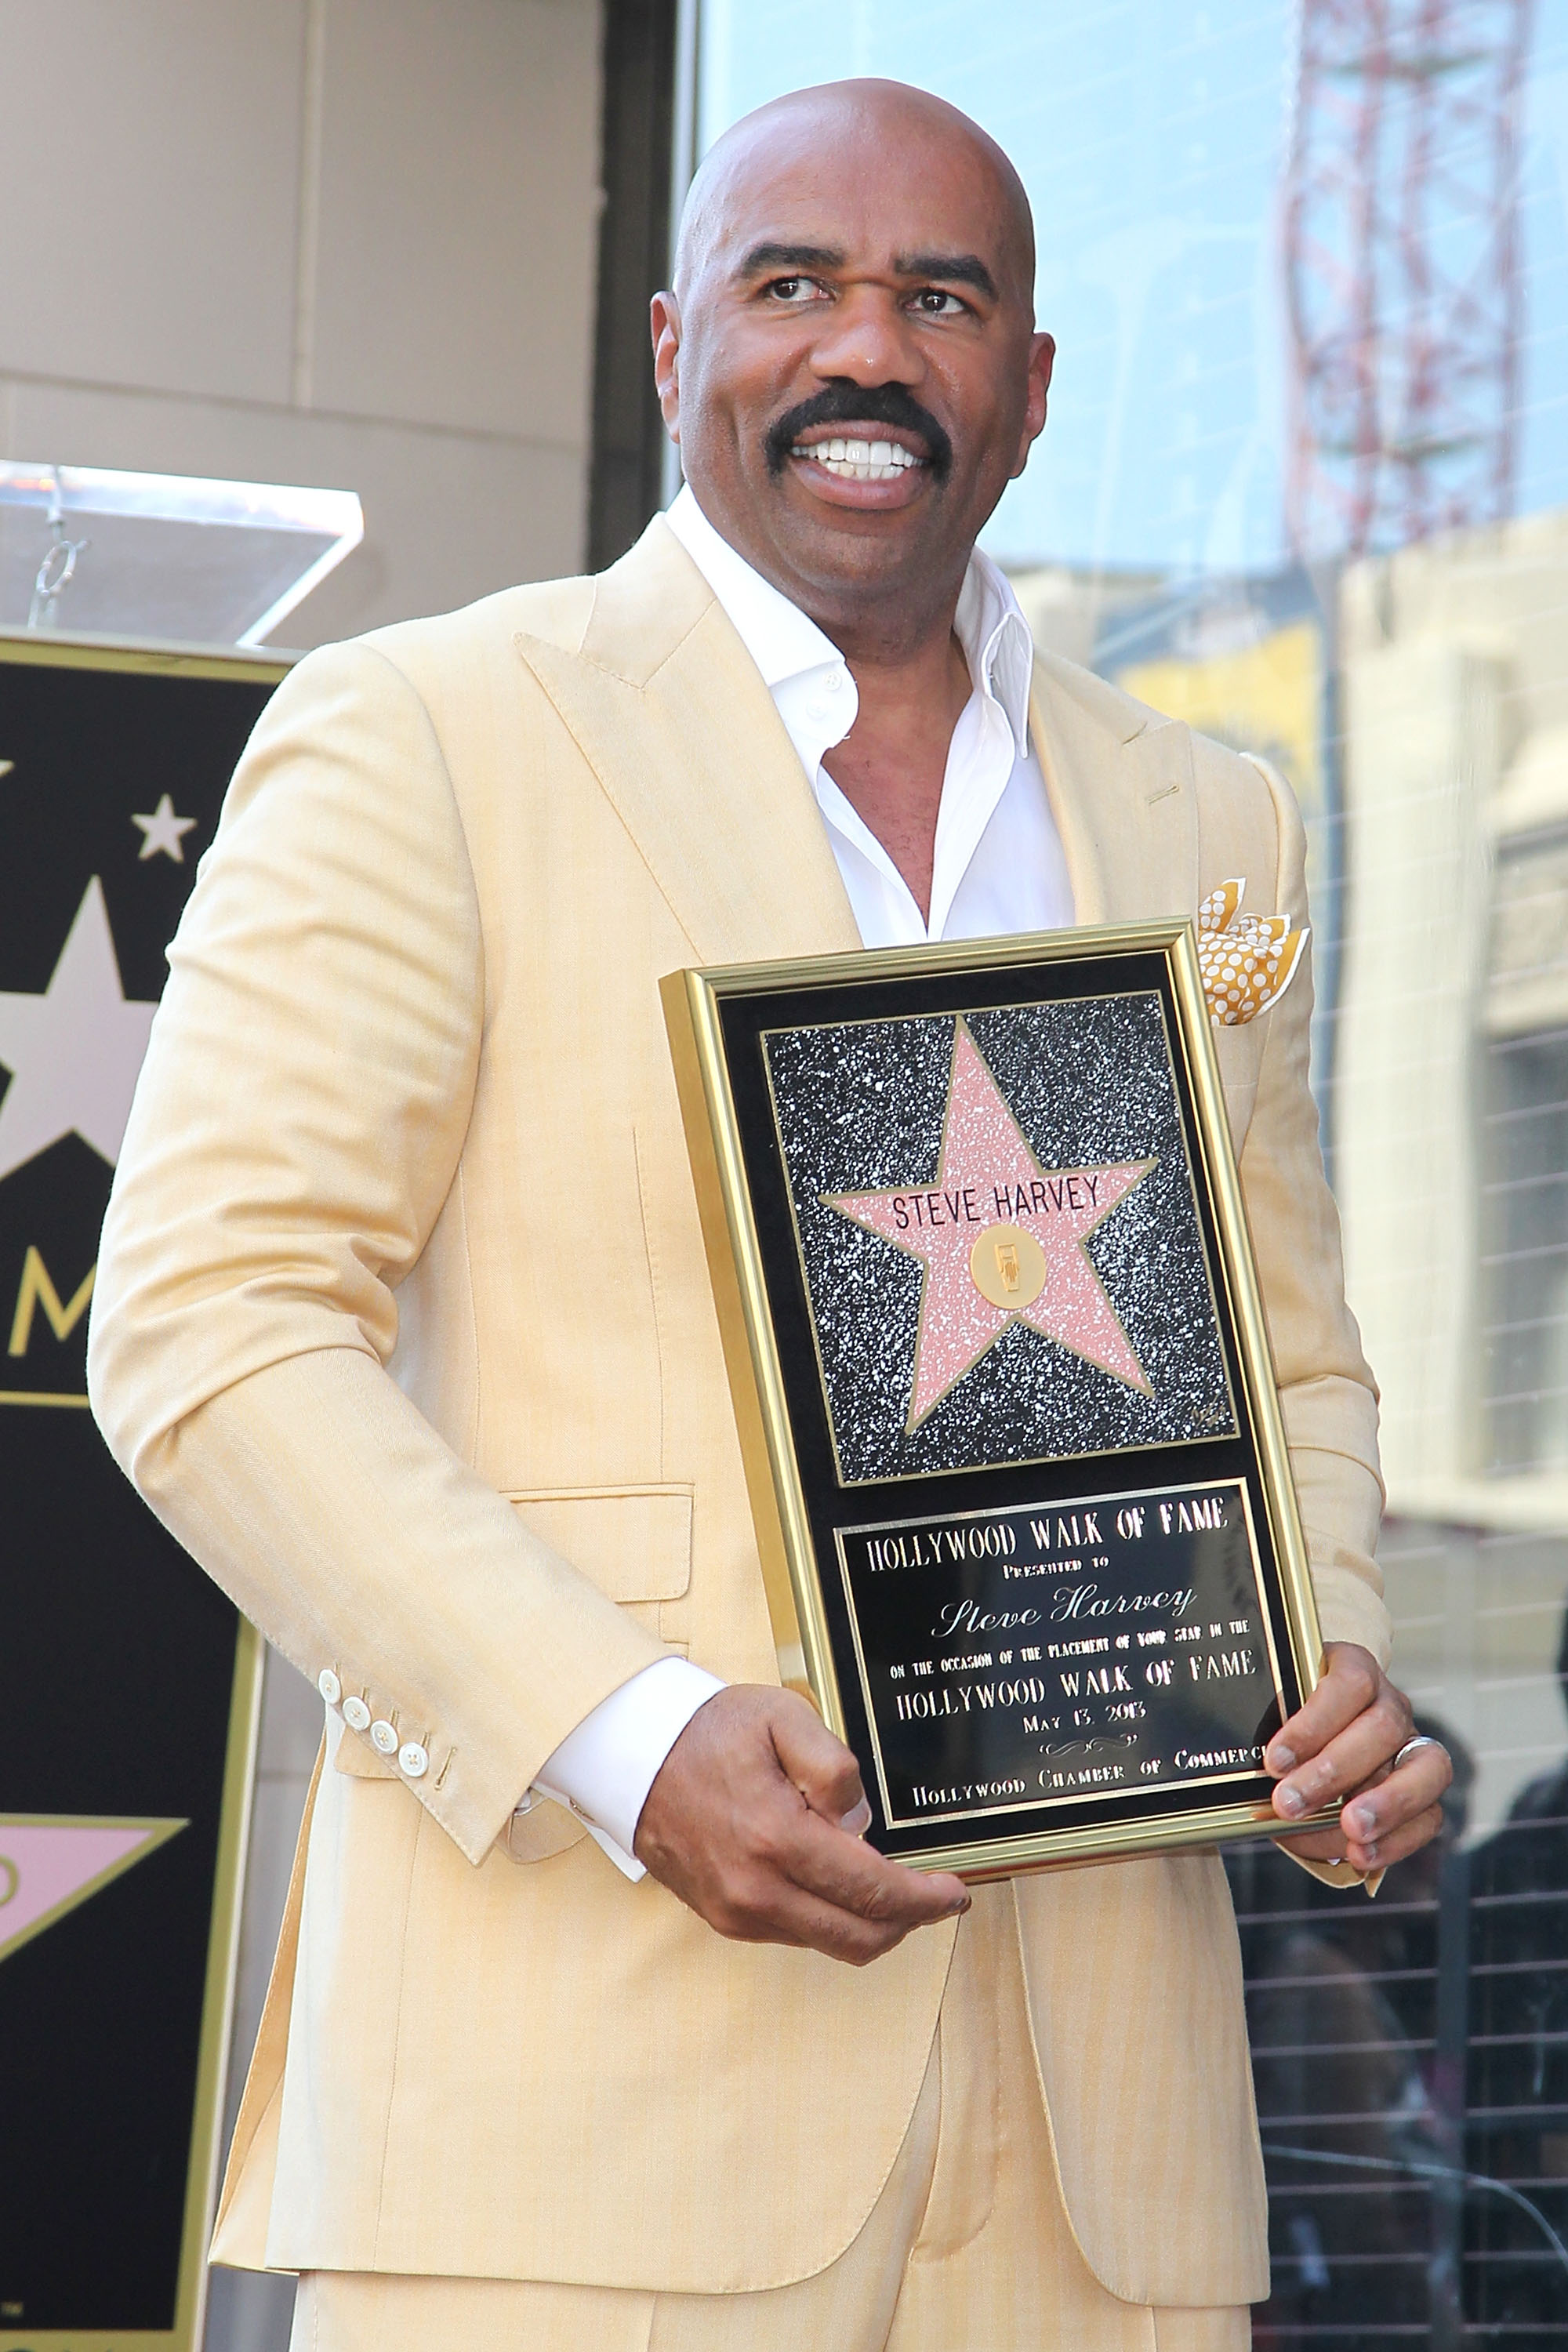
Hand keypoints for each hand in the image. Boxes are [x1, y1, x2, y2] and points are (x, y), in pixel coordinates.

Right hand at [633, 1684, 970, 1964]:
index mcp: (776, 1839)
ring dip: (871, 1923)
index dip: (925, 1899)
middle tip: (937, 1898)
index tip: (955, 1894)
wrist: (633, 1755)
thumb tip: (861, 1821)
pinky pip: (796, 1934)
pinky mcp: (725, 1920)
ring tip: (890, 1884)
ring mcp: (737, 1913)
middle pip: (859, 1937)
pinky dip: (830, 1918)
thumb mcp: (783, 1717)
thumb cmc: (709, 1731)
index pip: (872, 1891)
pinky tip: (837, 1882)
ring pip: (830, 1943)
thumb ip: (833, 1765)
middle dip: (909, 1921)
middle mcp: (755, 1890)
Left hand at [1264, 1641, 1451, 1871]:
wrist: (1306, 1748)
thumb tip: (1263, 1772)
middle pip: (1382, 1727)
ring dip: (1384, 1804)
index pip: (1349, 1684)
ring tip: (1349, 1830)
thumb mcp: (1273, 1716)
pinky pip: (1428, 1816)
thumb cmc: (1286, 1725)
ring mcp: (1412, 1747)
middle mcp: (1390, 1703)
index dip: (1313, 1724)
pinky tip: (1361, 1854)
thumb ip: (1270, 1735)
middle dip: (1334, 1771)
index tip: (1275, 1760)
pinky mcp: (1423, 1792)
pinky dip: (1396, 1839)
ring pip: (1425, 1769)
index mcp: (1353, 1668)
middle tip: (1290, 1802)